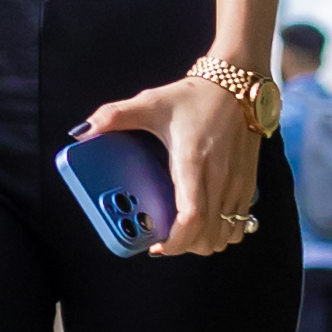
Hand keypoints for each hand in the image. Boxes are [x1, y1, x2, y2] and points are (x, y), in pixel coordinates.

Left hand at [79, 70, 272, 255]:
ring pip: (228, 233)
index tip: (157, 246)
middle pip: (209, 235)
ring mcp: (237, 183)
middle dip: (186, 247)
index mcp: (192, 163)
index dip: (175, 242)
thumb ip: (113, 116)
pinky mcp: (249, 182)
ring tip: (185, 234)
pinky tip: (208, 222)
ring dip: (206, 242)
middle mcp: (219, 178)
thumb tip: (82, 132)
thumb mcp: (150, 103)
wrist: (238, 84)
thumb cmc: (193, 96)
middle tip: (165, 241)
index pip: (191, 218)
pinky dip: (224, 231)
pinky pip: (241, 222)